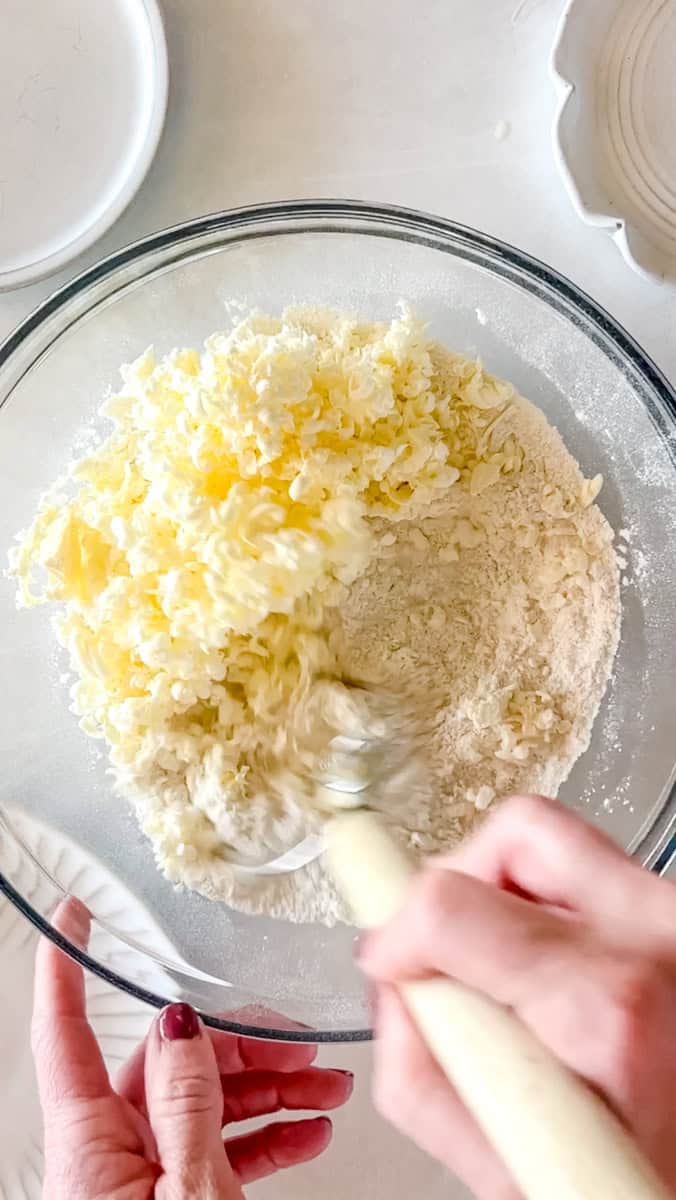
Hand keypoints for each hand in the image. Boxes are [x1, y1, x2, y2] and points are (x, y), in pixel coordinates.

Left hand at [32, 901, 352, 1198]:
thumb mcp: (190, 1193)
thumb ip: (187, 1103)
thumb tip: (178, 1027)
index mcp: (89, 1144)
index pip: (69, 1034)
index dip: (68, 967)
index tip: (77, 915)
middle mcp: (108, 1157)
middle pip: (169, 1067)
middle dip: (242, 1046)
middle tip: (300, 1041)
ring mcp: (141, 1183)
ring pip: (202, 1107)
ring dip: (268, 1091)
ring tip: (327, 1086)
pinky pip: (215, 1152)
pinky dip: (264, 1136)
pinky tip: (306, 1130)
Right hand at [359, 794, 675, 1199]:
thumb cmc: (634, 1182)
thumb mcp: (505, 1170)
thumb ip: (419, 1080)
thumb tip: (396, 996)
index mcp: (605, 1009)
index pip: (453, 907)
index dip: (397, 929)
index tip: (389, 955)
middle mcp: (652, 937)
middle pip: (517, 831)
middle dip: (456, 880)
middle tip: (445, 945)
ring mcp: (673, 915)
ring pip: (556, 835)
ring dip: (504, 885)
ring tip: (502, 959)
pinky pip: (592, 867)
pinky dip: (549, 904)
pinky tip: (552, 970)